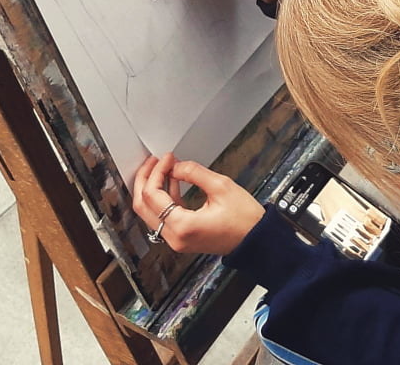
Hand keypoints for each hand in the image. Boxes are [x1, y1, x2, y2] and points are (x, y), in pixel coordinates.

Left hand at [132, 153, 264, 255]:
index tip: (166, 158)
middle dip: (146, 180)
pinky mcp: (182, 238)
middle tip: (153, 162)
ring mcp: (177, 240)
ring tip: (161, 169)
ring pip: (150, 213)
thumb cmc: (245, 220)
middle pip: (143, 206)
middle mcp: (175, 237)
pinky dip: (163, 199)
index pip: (153, 195)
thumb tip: (177, 166)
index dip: (157, 172)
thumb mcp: (221, 187)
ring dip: (152, 189)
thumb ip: (194, 173)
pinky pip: (163, 218)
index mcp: (183, 226)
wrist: (256, 240)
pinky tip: (171, 183)